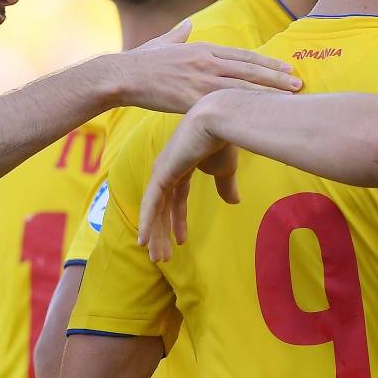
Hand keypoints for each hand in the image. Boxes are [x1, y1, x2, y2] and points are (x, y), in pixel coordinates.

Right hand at [111, 20, 299, 113]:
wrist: (121, 75)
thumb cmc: (140, 62)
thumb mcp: (163, 43)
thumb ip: (179, 35)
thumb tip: (187, 25)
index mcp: (202, 49)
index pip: (243, 56)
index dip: (266, 62)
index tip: (286, 67)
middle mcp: (206, 61)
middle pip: (249, 69)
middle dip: (276, 76)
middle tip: (300, 82)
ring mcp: (200, 79)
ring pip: (243, 85)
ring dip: (269, 91)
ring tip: (291, 96)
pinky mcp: (191, 98)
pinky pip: (224, 105)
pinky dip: (244, 108)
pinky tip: (260, 114)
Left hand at [138, 102, 240, 261]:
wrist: (221, 120)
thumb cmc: (225, 139)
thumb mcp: (226, 169)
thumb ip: (226, 185)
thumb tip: (234, 202)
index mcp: (182, 166)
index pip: (176, 199)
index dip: (178, 221)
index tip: (181, 241)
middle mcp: (167, 169)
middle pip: (162, 208)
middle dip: (163, 233)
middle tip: (162, 258)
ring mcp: (162, 171)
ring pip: (155, 210)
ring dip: (155, 235)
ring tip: (156, 258)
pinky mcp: (162, 174)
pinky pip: (151, 204)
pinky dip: (147, 223)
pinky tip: (144, 241)